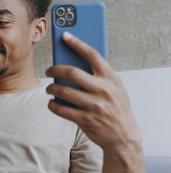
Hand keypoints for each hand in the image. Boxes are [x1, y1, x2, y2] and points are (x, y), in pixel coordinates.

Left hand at [45, 32, 141, 152]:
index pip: (92, 54)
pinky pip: (61, 109)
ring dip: (50, 88)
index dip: (77, 43)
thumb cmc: (116, 107)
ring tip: (49, 88)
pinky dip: (52, 105)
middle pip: (72, 72)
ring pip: (62, 90)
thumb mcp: (114, 88)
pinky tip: (52, 103)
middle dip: (55, 68)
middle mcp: (104, 90)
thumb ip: (99, 76)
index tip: (65, 35)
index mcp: (111, 78)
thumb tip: (73, 62)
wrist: (123, 137)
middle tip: (49, 69)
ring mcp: (94, 105)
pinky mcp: (85, 119)